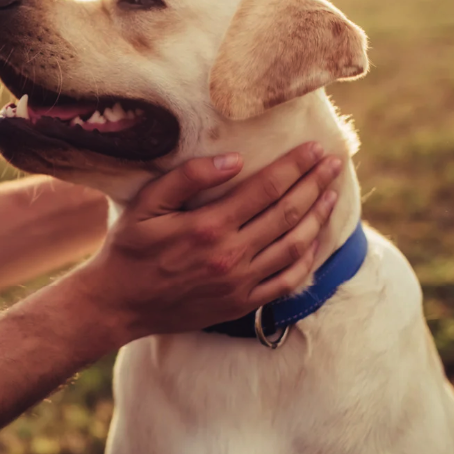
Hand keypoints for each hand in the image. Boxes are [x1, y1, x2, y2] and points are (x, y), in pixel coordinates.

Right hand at [61, 142, 342, 343]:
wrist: (119, 304)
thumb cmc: (129, 249)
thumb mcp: (146, 205)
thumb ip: (187, 178)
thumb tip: (233, 160)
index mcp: (208, 226)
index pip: (266, 188)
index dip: (295, 166)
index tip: (315, 149)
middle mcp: (230, 255)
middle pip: (288, 213)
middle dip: (315, 184)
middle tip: (334, 163)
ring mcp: (240, 283)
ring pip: (294, 246)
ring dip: (318, 217)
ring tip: (331, 194)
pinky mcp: (242, 304)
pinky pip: (286, 281)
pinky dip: (307, 259)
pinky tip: (315, 240)